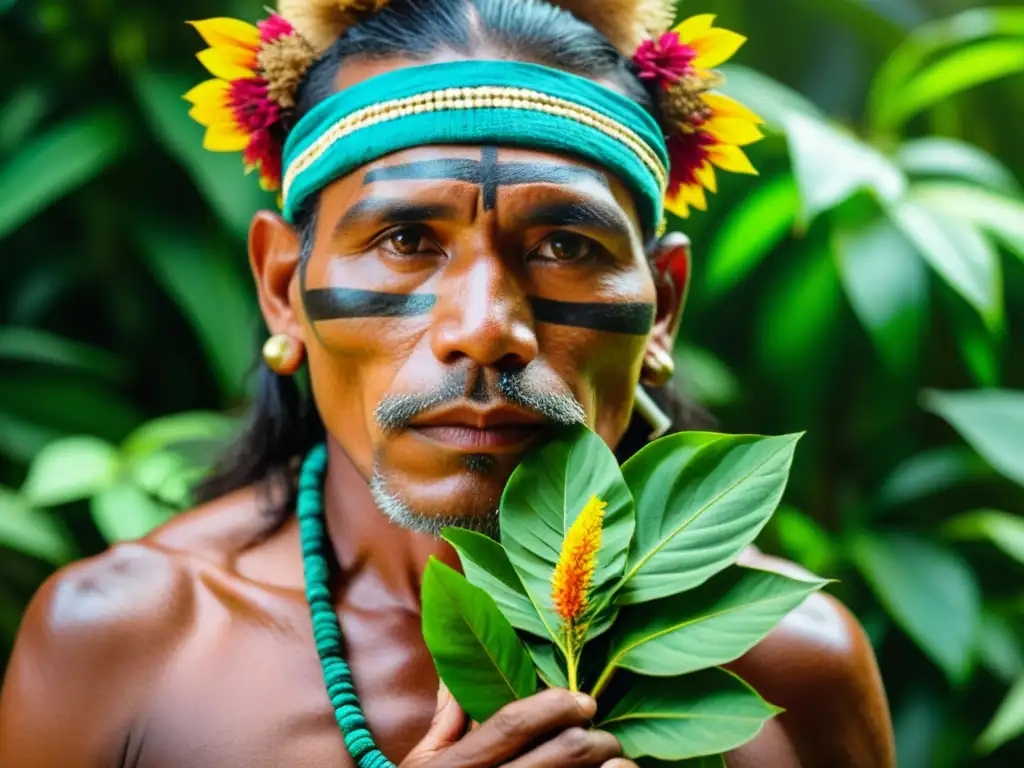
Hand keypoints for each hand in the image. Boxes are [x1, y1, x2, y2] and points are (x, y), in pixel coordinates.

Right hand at [402, 684, 637, 767]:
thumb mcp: (424, 761)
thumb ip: (447, 718)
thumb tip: (459, 670)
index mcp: (460, 766)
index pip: (514, 724)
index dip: (554, 706)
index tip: (583, 701)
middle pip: (561, 753)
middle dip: (594, 739)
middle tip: (602, 736)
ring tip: (616, 763)